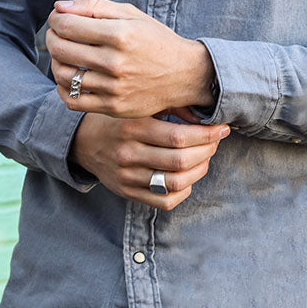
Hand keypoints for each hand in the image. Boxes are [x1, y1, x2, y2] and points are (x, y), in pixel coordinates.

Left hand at [47, 0, 215, 117]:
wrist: (185, 75)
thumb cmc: (156, 40)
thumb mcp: (131, 15)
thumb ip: (95, 6)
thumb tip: (59, 7)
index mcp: (120, 34)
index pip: (67, 25)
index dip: (56, 19)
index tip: (59, 18)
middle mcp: (116, 62)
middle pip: (61, 49)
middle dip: (51, 37)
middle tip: (56, 34)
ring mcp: (114, 88)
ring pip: (63, 75)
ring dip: (54, 62)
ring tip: (63, 55)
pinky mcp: (113, 107)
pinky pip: (72, 100)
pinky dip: (62, 88)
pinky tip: (69, 78)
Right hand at [70, 111, 228, 209]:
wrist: (85, 142)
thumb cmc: (121, 119)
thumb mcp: (140, 106)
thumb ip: (170, 107)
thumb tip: (206, 115)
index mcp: (132, 127)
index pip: (178, 137)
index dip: (207, 135)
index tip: (222, 129)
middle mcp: (128, 154)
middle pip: (180, 161)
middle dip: (207, 151)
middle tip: (215, 142)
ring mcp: (127, 177)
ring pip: (176, 183)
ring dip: (200, 170)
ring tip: (205, 157)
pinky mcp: (128, 193)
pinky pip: (165, 201)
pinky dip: (184, 190)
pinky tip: (189, 176)